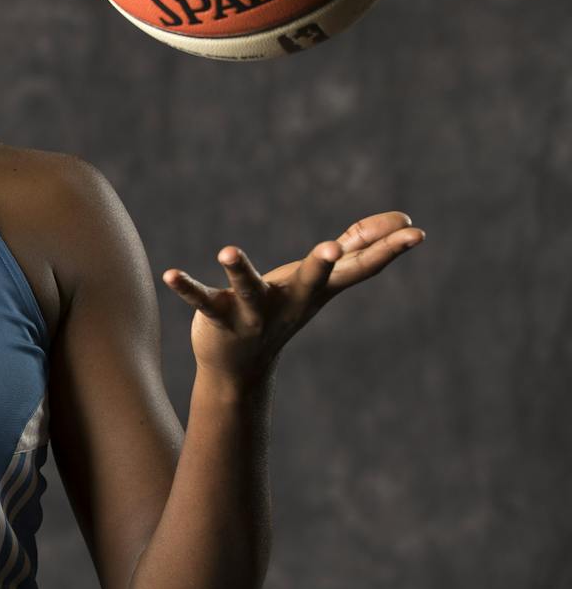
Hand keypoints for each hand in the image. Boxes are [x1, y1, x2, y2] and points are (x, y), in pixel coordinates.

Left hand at [161, 211, 425, 388]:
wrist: (239, 369)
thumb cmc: (281, 309)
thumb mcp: (318, 281)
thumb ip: (355, 248)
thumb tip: (400, 219)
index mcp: (317, 291)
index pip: (360, 269)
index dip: (388, 250)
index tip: (417, 232)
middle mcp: (290, 303)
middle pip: (312, 282)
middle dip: (322, 266)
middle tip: (331, 247)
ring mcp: (255, 314)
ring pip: (249, 291)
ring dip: (239, 270)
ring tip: (227, 250)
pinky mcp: (220, 319)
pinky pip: (202, 301)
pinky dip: (186, 287)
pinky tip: (170, 273)